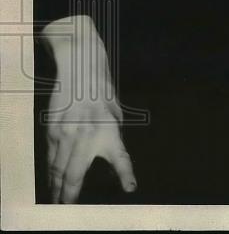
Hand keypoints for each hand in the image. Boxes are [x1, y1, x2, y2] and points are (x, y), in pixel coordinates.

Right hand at [42, 17, 136, 202]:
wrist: (79, 70)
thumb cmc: (102, 92)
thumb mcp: (115, 114)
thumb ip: (112, 136)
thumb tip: (110, 156)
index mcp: (109, 130)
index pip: (121, 157)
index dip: (126, 174)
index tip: (130, 188)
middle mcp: (86, 135)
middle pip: (74, 174)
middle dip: (69, 194)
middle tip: (67, 206)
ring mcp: (65, 134)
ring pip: (57, 168)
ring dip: (56, 185)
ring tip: (56, 199)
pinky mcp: (51, 130)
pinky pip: (50, 155)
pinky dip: (50, 169)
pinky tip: (50, 178)